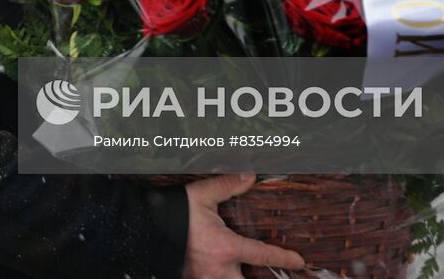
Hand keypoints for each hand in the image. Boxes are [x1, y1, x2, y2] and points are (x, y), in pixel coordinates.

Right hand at [182, 173, 304, 278]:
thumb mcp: (202, 195)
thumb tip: (250, 175)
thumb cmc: (174, 212)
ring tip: (244, 273)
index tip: (300, 261)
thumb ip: (227, 186)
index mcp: (225, 248)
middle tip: (272, 276)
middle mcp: (218, 270)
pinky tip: (222, 272)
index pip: (262, 255)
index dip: (284, 258)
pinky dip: (219, 278)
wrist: (143, 228)